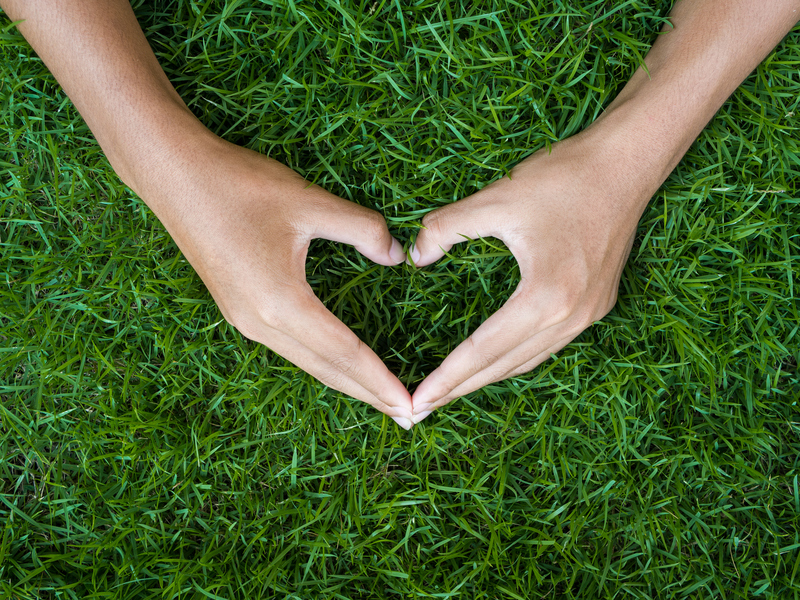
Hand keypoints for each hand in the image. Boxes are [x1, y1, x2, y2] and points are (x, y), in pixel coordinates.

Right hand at [142, 133, 413, 427]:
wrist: (172, 175)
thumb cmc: (240, 185)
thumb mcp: (310, 201)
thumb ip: (363, 229)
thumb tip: (397, 255)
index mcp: (280, 302)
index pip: (345, 352)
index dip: (381, 380)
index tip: (411, 407)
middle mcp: (260, 323)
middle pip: (327, 370)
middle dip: (370, 395)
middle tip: (408, 418)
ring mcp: (245, 321)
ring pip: (307, 363)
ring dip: (346, 383)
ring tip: (381, 399)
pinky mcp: (238, 312)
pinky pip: (290, 349)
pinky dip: (322, 363)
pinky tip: (338, 364)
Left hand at [407, 128, 651, 423]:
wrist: (627, 164)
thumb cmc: (563, 178)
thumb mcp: (495, 198)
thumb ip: (446, 227)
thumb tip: (415, 257)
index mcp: (544, 297)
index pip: (482, 351)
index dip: (446, 378)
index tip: (416, 403)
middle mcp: (570, 318)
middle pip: (504, 367)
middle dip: (460, 389)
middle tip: (422, 410)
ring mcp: (589, 315)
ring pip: (528, 361)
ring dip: (488, 378)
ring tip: (451, 391)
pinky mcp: (597, 306)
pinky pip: (548, 346)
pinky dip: (516, 358)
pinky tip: (495, 360)